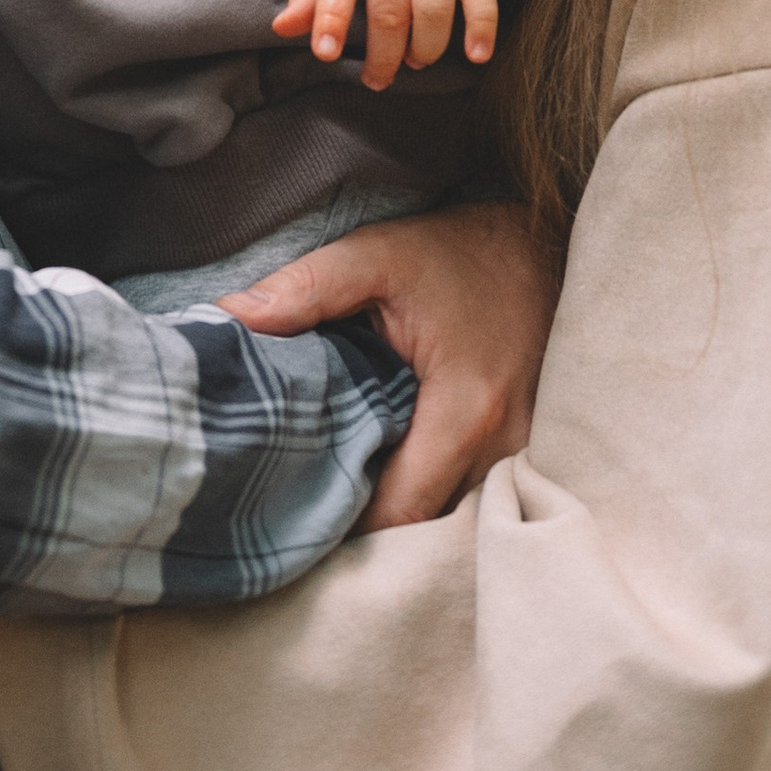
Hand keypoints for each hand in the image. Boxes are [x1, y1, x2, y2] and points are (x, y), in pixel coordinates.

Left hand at [221, 198, 559, 530]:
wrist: (541, 245)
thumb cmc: (457, 253)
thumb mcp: (379, 254)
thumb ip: (307, 287)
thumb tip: (229, 317)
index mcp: (467, 411)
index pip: (400, 513)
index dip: (344, 520)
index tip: (294, 505)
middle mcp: (506, 449)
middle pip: (424, 525)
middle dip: (367, 519)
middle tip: (307, 498)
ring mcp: (525, 457)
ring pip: (450, 516)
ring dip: (403, 506)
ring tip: (345, 481)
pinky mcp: (528, 454)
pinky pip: (471, 496)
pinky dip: (432, 492)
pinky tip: (394, 466)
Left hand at [274, 0, 498, 86]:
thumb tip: (283, 29)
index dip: (329, 18)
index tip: (325, 53)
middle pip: (389, 8)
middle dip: (384, 55)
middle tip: (377, 78)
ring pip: (434, 5)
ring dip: (426, 47)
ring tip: (415, 61)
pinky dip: (482, 25)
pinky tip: (477, 54)